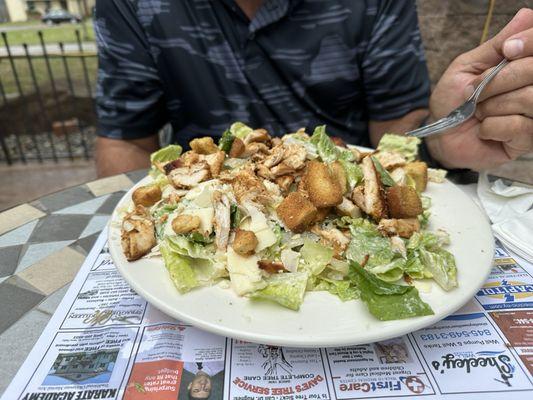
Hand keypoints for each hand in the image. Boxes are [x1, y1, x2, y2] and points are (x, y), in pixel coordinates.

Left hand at [427, 8, 532, 169]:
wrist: (439, 135)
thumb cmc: (453, 100)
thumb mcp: (468, 67)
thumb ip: (497, 45)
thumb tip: (527, 15)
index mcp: (524, 67)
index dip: (529, 42)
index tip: (508, 49)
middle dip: (498, 81)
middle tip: (476, 92)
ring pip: (530, 99)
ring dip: (493, 105)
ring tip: (479, 112)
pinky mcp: (528, 139)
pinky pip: (520, 126)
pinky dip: (492, 127)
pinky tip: (485, 130)